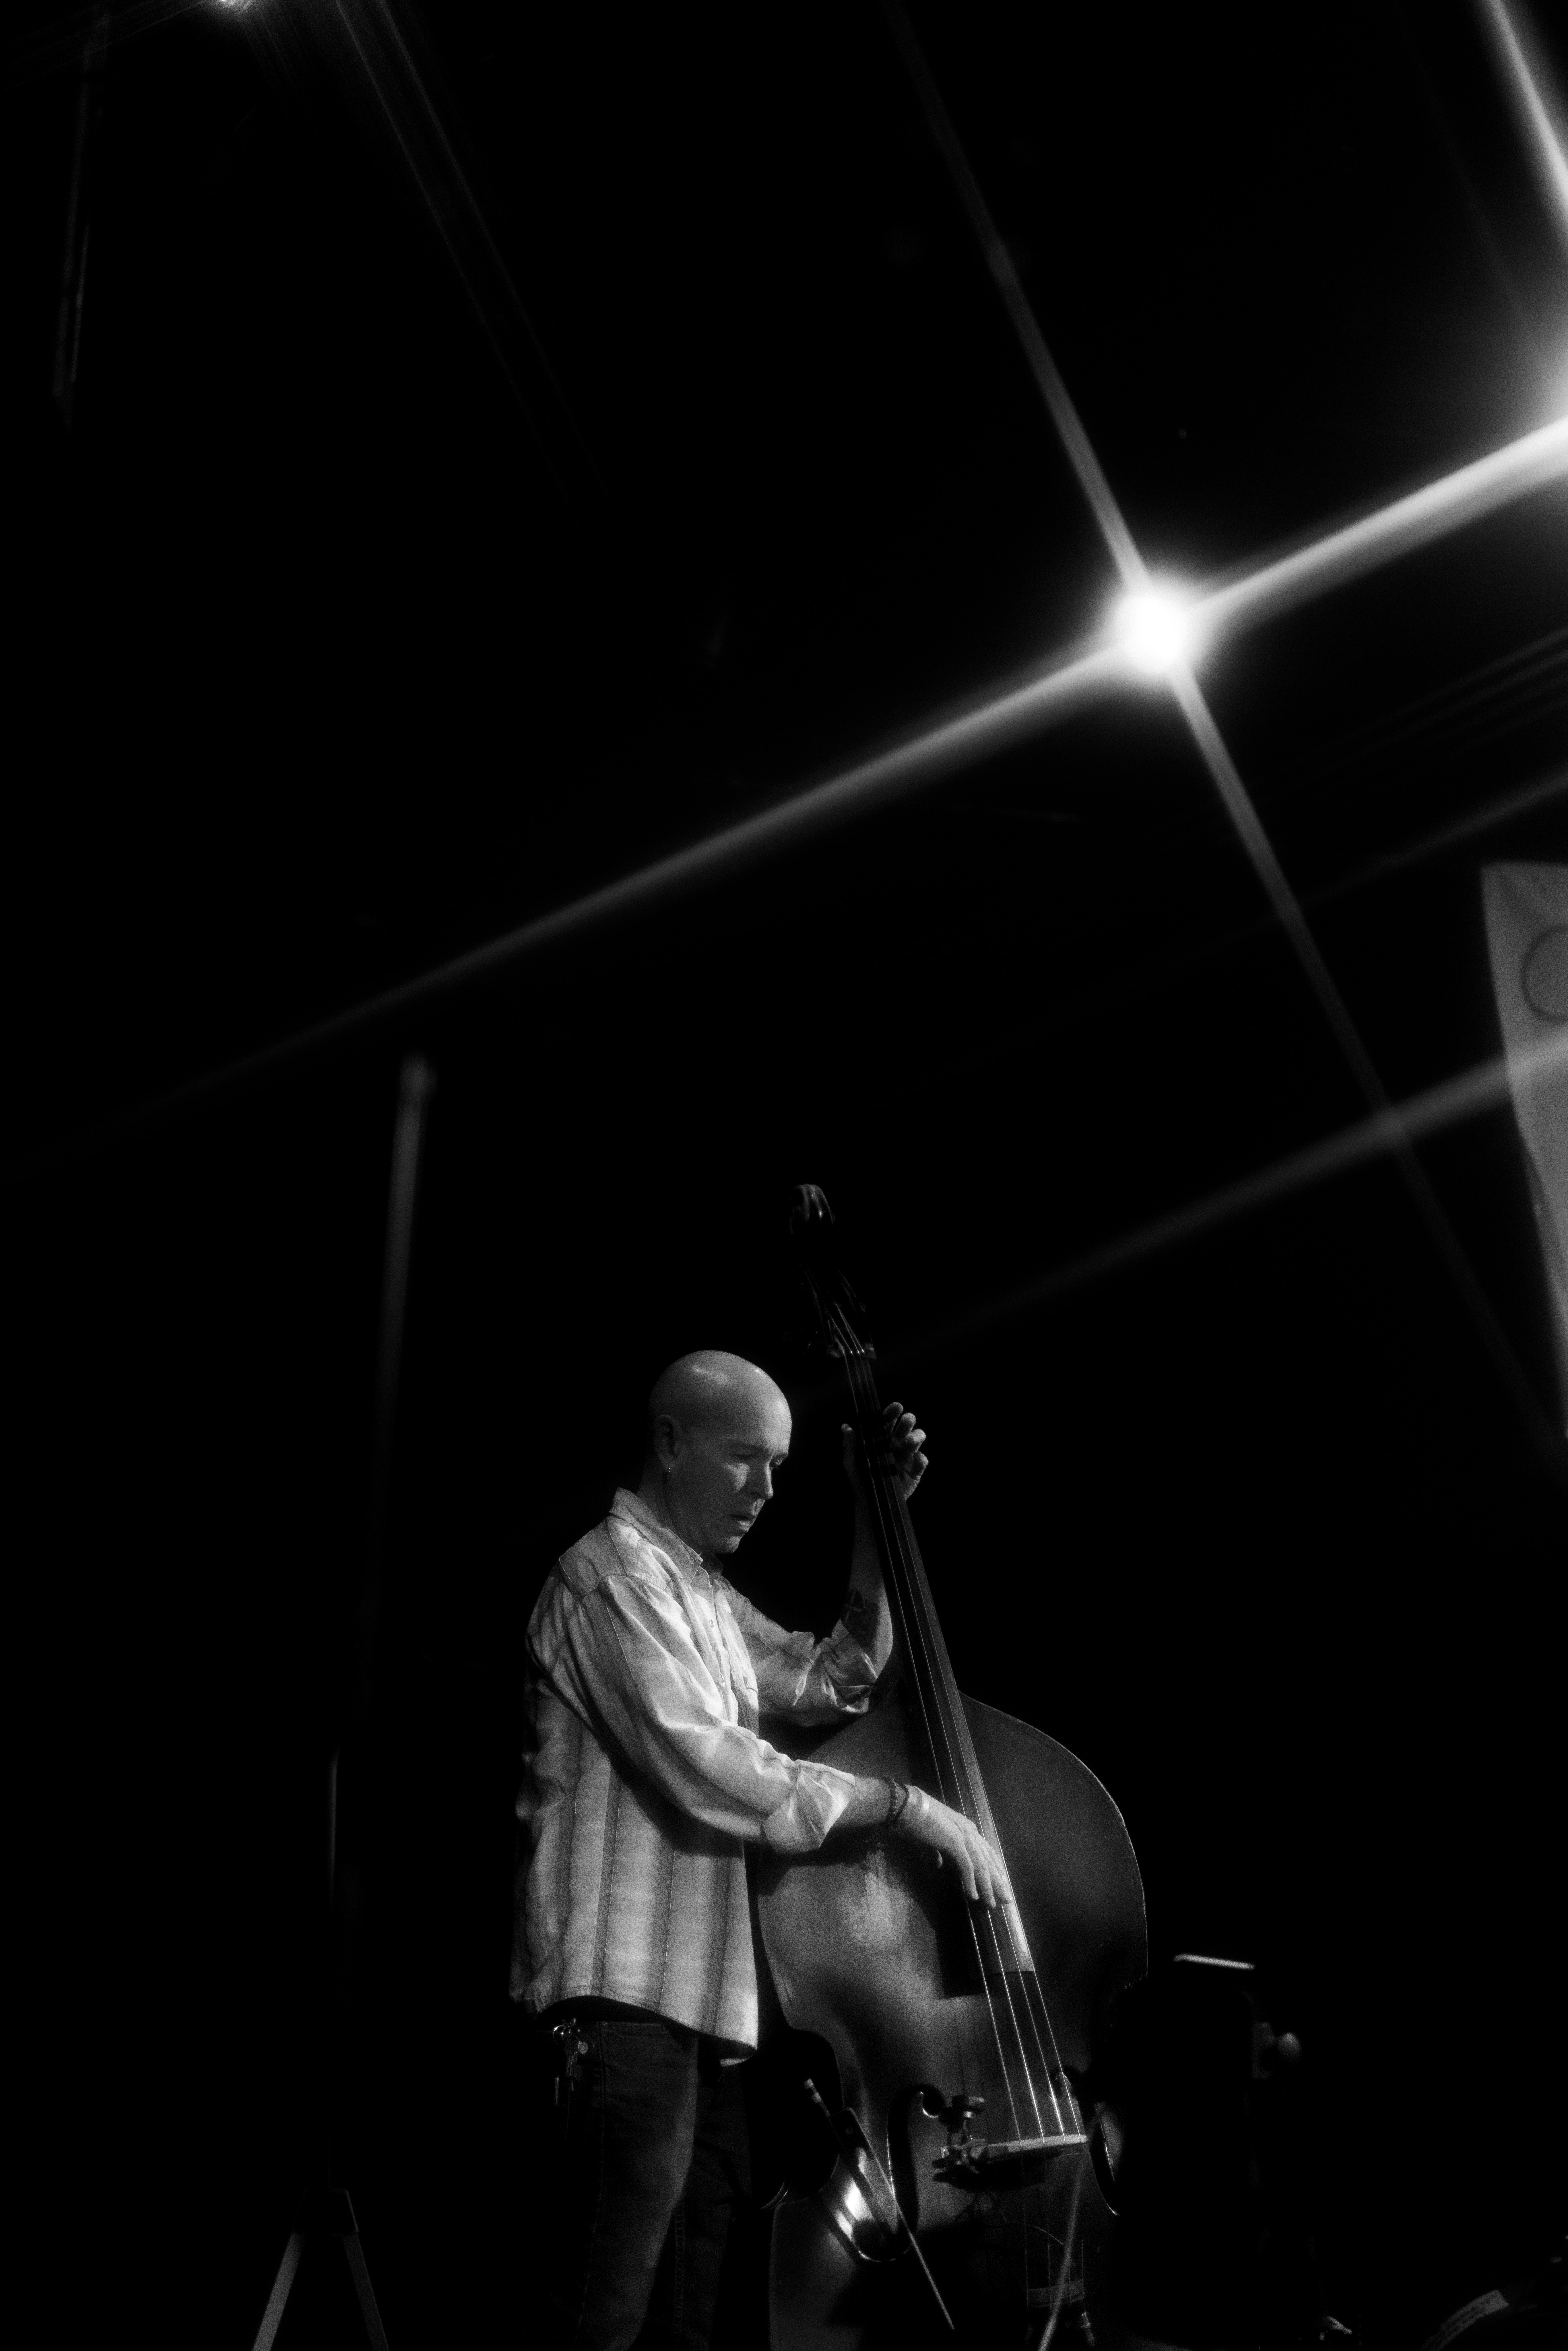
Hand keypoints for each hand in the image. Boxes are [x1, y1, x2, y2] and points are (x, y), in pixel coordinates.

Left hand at [841, 1400, 928, 1503]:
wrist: (871, 1502)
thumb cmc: (860, 1479)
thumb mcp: (851, 1463)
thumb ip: (849, 1445)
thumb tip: (845, 1426)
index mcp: (881, 1437)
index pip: (888, 1420)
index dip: (892, 1411)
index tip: (895, 1407)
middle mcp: (896, 1443)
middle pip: (906, 1425)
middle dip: (908, 1419)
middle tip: (905, 1421)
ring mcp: (907, 1455)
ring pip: (918, 1438)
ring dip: (916, 1436)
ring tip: (908, 1441)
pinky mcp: (915, 1470)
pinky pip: (923, 1461)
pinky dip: (922, 1458)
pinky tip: (917, 1459)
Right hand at [899, 1789, 1009, 1908]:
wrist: (910, 1807)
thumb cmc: (921, 1821)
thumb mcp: (935, 1838)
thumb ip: (940, 1851)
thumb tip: (939, 1864)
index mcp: (968, 1829)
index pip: (988, 1852)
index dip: (996, 1868)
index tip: (1002, 1884)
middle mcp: (971, 1832)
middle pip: (989, 1861)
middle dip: (998, 1881)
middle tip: (1006, 1899)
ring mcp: (964, 1836)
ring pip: (981, 1866)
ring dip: (988, 1886)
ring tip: (992, 1903)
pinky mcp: (955, 1842)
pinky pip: (967, 1866)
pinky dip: (971, 1882)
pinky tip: (973, 1895)